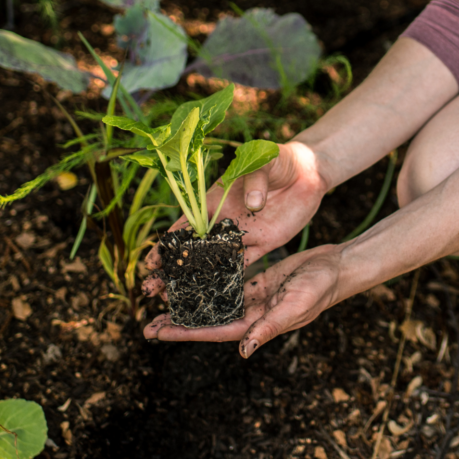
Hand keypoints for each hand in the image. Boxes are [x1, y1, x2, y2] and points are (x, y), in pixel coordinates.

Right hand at [142, 139, 327, 298]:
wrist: (306, 171)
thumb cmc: (276, 159)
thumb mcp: (262, 162)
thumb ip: (255, 182)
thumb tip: (252, 204)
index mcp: (215, 200)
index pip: (186, 225)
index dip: (168, 244)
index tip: (152, 262)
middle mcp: (224, 221)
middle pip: (194, 249)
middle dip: (173, 269)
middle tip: (153, 290)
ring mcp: (242, 234)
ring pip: (214, 262)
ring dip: (196, 279)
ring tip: (174, 299)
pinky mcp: (263, 243)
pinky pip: (243, 265)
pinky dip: (228, 280)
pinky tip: (213, 296)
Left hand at [143, 244, 342, 354]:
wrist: (338, 267)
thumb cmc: (321, 287)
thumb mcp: (295, 306)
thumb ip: (269, 327)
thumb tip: (243, 350)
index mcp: (257, 324)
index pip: (214, 331)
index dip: (185, 333)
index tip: (158, 334)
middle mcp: (251, 314)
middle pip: (208, 320)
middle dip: (179, 324)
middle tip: (147, 325)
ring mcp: (254, 298)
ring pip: (215, 303)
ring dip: (190, 304)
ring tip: (163, 302)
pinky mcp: (258, 281)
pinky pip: (228, 283)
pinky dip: (209, 282)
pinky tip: (192, 279)